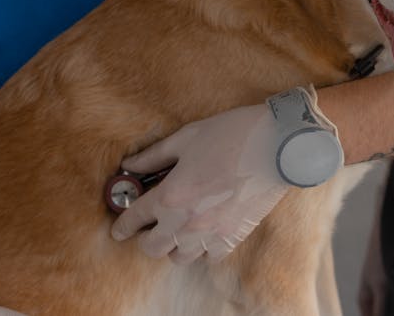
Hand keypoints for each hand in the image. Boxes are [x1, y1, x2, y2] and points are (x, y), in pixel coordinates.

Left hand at [110, 103, 288, 264]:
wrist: (274, 146)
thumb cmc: (229, 135)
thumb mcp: (185, 139)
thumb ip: (153, 156)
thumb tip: (130, 165)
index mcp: (170, 196)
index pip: (134, 219)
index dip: (121, 225)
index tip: (118, 229)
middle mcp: (186, 222)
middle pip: (152, 248)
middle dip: (144, 238)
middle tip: (147, 227)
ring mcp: (211, 234)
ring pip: (180, 258)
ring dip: (172, 246)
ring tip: (175, 230)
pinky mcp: (233, 237)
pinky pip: (209, 257)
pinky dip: (202, 249)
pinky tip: (202, 233)